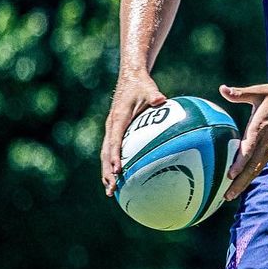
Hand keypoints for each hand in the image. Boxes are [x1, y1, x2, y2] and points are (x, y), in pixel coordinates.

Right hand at [101, 70, 166, 195]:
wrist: (130, 78)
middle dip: (108, 172)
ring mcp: (111, 129)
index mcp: (118, 118)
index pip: (115, 141)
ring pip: (106, 155)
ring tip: (110, 190)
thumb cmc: (141, 85)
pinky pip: (111, 151)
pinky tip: (119, 178)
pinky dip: (112, 165)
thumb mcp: (148, 88)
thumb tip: (161, 100)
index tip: (118, 171)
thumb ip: (154, 95)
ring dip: (107, 173)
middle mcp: (111, 126)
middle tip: (112, 189)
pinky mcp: (115, 131)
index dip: (115, 156)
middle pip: (106, 153)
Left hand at [220, 81, 267, 200]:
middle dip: (239, 183)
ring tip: (231, 194)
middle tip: (226, 197)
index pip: (249, 149)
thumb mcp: (260, 92)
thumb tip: (222, 89)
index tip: (230, 175)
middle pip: (252, 166)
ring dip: (245, 182)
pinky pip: (262, 163)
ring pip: (257, 168)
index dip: (240, 163)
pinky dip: (252, 173)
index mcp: (260, 128)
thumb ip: (240, 94)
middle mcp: (267, 141)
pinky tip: (244, 180)